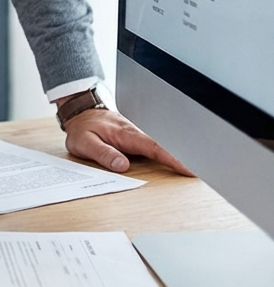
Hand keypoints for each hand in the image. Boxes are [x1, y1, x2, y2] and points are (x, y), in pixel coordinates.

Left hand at [62, 107, 192, 174]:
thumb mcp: (84, 142)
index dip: (172, 158)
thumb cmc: (83, 129)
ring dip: (180, 156)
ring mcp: (138, 135)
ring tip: (200, 171)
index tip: (189, 169)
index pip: (153, 147)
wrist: (81, 113)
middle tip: (205, 173)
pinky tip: (181, 164)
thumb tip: (122, 165)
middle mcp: (136, 133)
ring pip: (162, 146)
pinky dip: (169, 154)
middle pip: (165, 146)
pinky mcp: (137, 139)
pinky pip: (155, 147)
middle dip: (185, 158)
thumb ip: (102, 153)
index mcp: (125, 134)